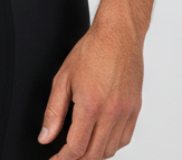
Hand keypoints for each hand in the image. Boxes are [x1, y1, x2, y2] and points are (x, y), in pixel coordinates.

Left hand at [38, 14, 143, 157]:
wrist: (119, 34)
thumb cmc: (91, 50)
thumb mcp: (63, 78)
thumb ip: (53, 111)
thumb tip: (46, 136)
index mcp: (90, 104)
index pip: (76, 147)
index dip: (62, 159)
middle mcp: (111, 112)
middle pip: (94, 154)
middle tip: (65, 157)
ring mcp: (126, 112)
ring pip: (110, 150)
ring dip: (94, 155)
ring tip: (81, 149)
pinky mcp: (135, 109)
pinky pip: (124, 139)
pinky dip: (111, 145)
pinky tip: (100, 139)